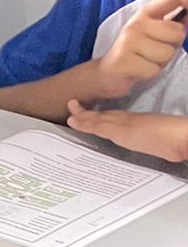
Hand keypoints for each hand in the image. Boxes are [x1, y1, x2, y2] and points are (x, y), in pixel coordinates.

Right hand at [68, 102, 187, 161]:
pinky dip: (112, 131)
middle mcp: (126, 122)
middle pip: (103, 117)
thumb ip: (99, 126)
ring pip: (112, 123)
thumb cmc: (153, 135)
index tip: (70, 106)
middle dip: (88, 115)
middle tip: (74, 111)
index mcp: (119, 120)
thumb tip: (75, 119)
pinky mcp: (146, 139)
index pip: (96, 116)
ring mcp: (137, 129)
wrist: (181, 140)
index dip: (82, 113)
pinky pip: (122, 133)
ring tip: (89, 121)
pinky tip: (114, 135)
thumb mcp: (120, 131)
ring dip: (99, 122)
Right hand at [92, 0, 186, 97]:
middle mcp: (136, 23)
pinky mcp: (124, 61)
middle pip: (177, 34)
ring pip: (167, 54)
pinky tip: (138, 71)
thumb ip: (174, 24)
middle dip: (171, 48)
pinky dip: (149, 74)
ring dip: (160, 63)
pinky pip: (153, 70)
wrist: (105, 74)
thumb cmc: (135, 53)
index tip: (185, 3)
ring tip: (146, 62)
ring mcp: (128, 42)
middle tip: (154, 53)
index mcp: (146, 13)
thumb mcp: (154, 33)